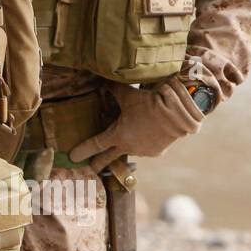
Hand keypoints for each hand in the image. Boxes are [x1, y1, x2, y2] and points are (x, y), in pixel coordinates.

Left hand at [67, 75, 204, 172]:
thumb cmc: (150, 103)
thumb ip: (113, 89)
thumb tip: (102, 80)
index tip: (72, 157)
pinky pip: (144, 147)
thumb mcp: (128, 95)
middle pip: (107, 158)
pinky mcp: (155, 153)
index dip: (83, 150)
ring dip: (124, 146)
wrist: (178, 115)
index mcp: (118, 135)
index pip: (95, 144)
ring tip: (122, 142)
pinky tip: (145, 135)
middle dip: (97, 164)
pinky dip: (142, 142)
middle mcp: (128, 147)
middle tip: (88, 169)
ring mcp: (142, 152)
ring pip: (128, 150)